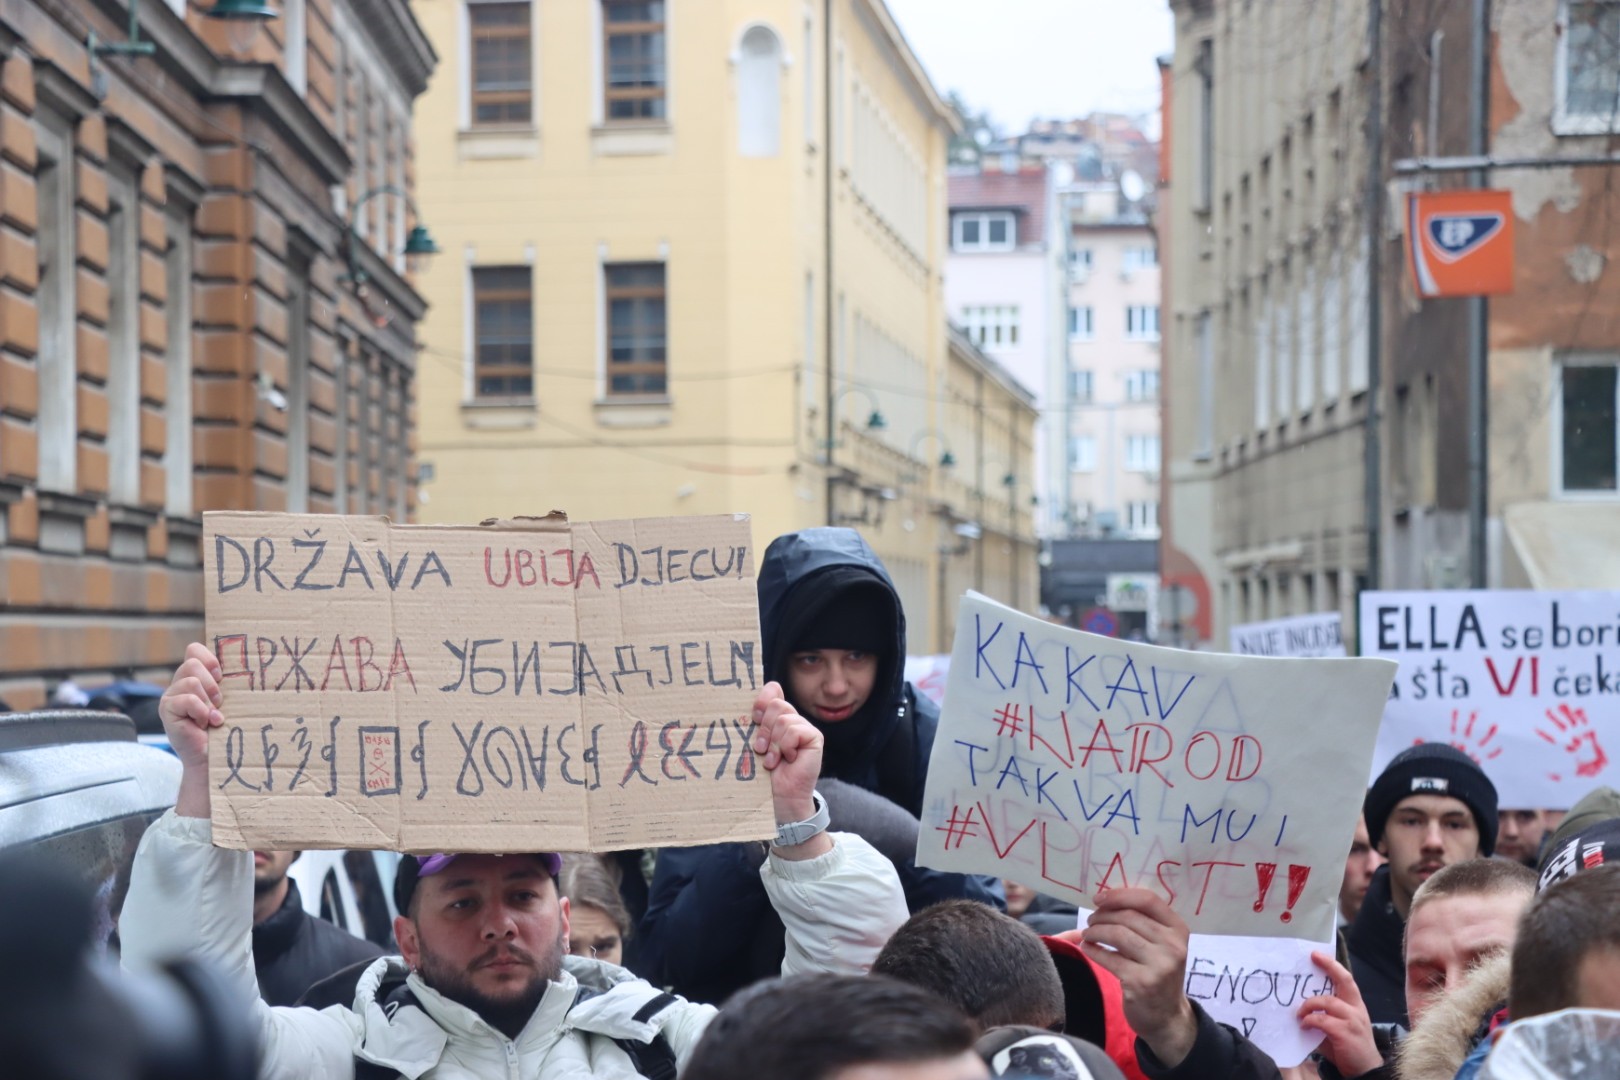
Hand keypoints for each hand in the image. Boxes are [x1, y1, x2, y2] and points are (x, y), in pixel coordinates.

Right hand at [159, 643, 224, 817]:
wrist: (213, 758)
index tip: (222, 675)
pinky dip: (201, 711)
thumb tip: (246, 659)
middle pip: (192, 663)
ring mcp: (170, 697)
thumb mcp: (228, 700)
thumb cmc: (225, 728)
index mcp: (194, 677)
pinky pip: (186, 699)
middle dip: (211, 683)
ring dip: (207, 700)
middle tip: (219, 702)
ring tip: (212, 716)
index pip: (194, 650)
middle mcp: (179, 684)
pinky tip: (206, 723)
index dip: (209, 658)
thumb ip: (226, 681)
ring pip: (190, 680)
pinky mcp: (166, 710)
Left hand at [751, 682, 829, 860]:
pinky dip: (785, 746)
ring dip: (773, 743)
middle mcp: (793, 719)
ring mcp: (805, 728)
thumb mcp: (755, 744)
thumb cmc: (764, 774)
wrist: (780, 798)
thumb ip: (756, 723)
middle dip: (763, 728)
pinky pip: (795, 730)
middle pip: (776, 704)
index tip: (753, 716)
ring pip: (784, 718)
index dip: (762, 699)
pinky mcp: (815, 738)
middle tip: (760, 749)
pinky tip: (787, 759)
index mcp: (777, 718)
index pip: (773, 691)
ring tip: (772, 760)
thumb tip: (753, 703)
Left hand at [1081, 887, 1197, 1068]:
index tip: (1098, 898)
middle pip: (1128, 917)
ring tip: (1088, 934)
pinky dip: (1093, 950)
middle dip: (1102, 915)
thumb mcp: (1162, 944)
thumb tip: (1105, 898)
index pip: (1148, 900)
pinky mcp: (1141, 982)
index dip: (1120, 895)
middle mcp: (1173, 946)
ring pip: (1117, 934)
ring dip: (1095, 931)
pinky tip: (1087, 948)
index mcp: (1178, 929)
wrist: (1167, 1016)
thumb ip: (1143, 921)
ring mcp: (1159, 965)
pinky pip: (1109, 958)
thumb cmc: (1158, 971)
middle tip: (1091, 920)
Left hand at [1297, 952, 1380, 1076]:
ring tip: (1299, 1014)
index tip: (1316, 955)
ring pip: (1328, 1001)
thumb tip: (1300, 1008)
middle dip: (1329, 966)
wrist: (1366, 1071)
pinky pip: (1323, 1020)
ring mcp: (1353, 1020)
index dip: (1332, 965)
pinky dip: (1310, 1020)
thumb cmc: (1348, 1048)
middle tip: (1313, 958)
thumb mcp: (1337, 1028)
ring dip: (1309, 1005)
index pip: (1346, 980)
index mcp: (1355, 1005)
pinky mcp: (1345, 1033)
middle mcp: (1357, 1009)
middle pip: (1345, 981)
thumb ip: (1323, 1016)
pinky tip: (1304, 1026)